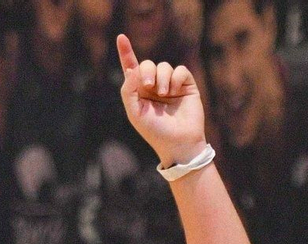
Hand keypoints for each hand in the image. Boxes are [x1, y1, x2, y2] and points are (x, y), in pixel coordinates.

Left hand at [117, 34, 205, 167]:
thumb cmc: (154, 131)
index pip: (131, 68)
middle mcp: (154, 86)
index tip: (121, 38)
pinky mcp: (186, 85)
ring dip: (162, 78)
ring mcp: (170, 84)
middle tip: (149, 86)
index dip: (126, 52)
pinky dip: (176, 78)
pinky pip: (180, 70)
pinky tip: (175, 91)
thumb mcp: (135, 112)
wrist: (178, 143)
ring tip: (165, 94)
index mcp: (139, 92)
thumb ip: (129, 89)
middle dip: (147, 71)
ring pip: (164, 66)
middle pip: (148, 64)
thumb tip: (134, 68)